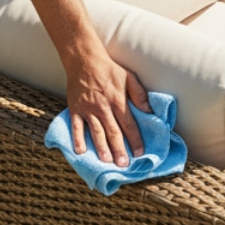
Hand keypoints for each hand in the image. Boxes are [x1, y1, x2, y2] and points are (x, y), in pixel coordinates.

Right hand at [65, 45, 151, 165]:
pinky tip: (80, 151)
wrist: (84, 60)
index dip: (136, 140)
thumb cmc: (109, 70)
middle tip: (123, 164)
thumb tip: (149, 111)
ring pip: (96, 132)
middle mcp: (103, 108)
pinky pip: (76, 127)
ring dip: (101, 148)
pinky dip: (77, 139)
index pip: (129, 124)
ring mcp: (88, 110)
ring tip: (106, 161)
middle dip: (119, 149)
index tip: (140, 152)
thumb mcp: (129, 77)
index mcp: (118, 101)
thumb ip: (139, 95)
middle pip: (113, 132)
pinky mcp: (75, 110)